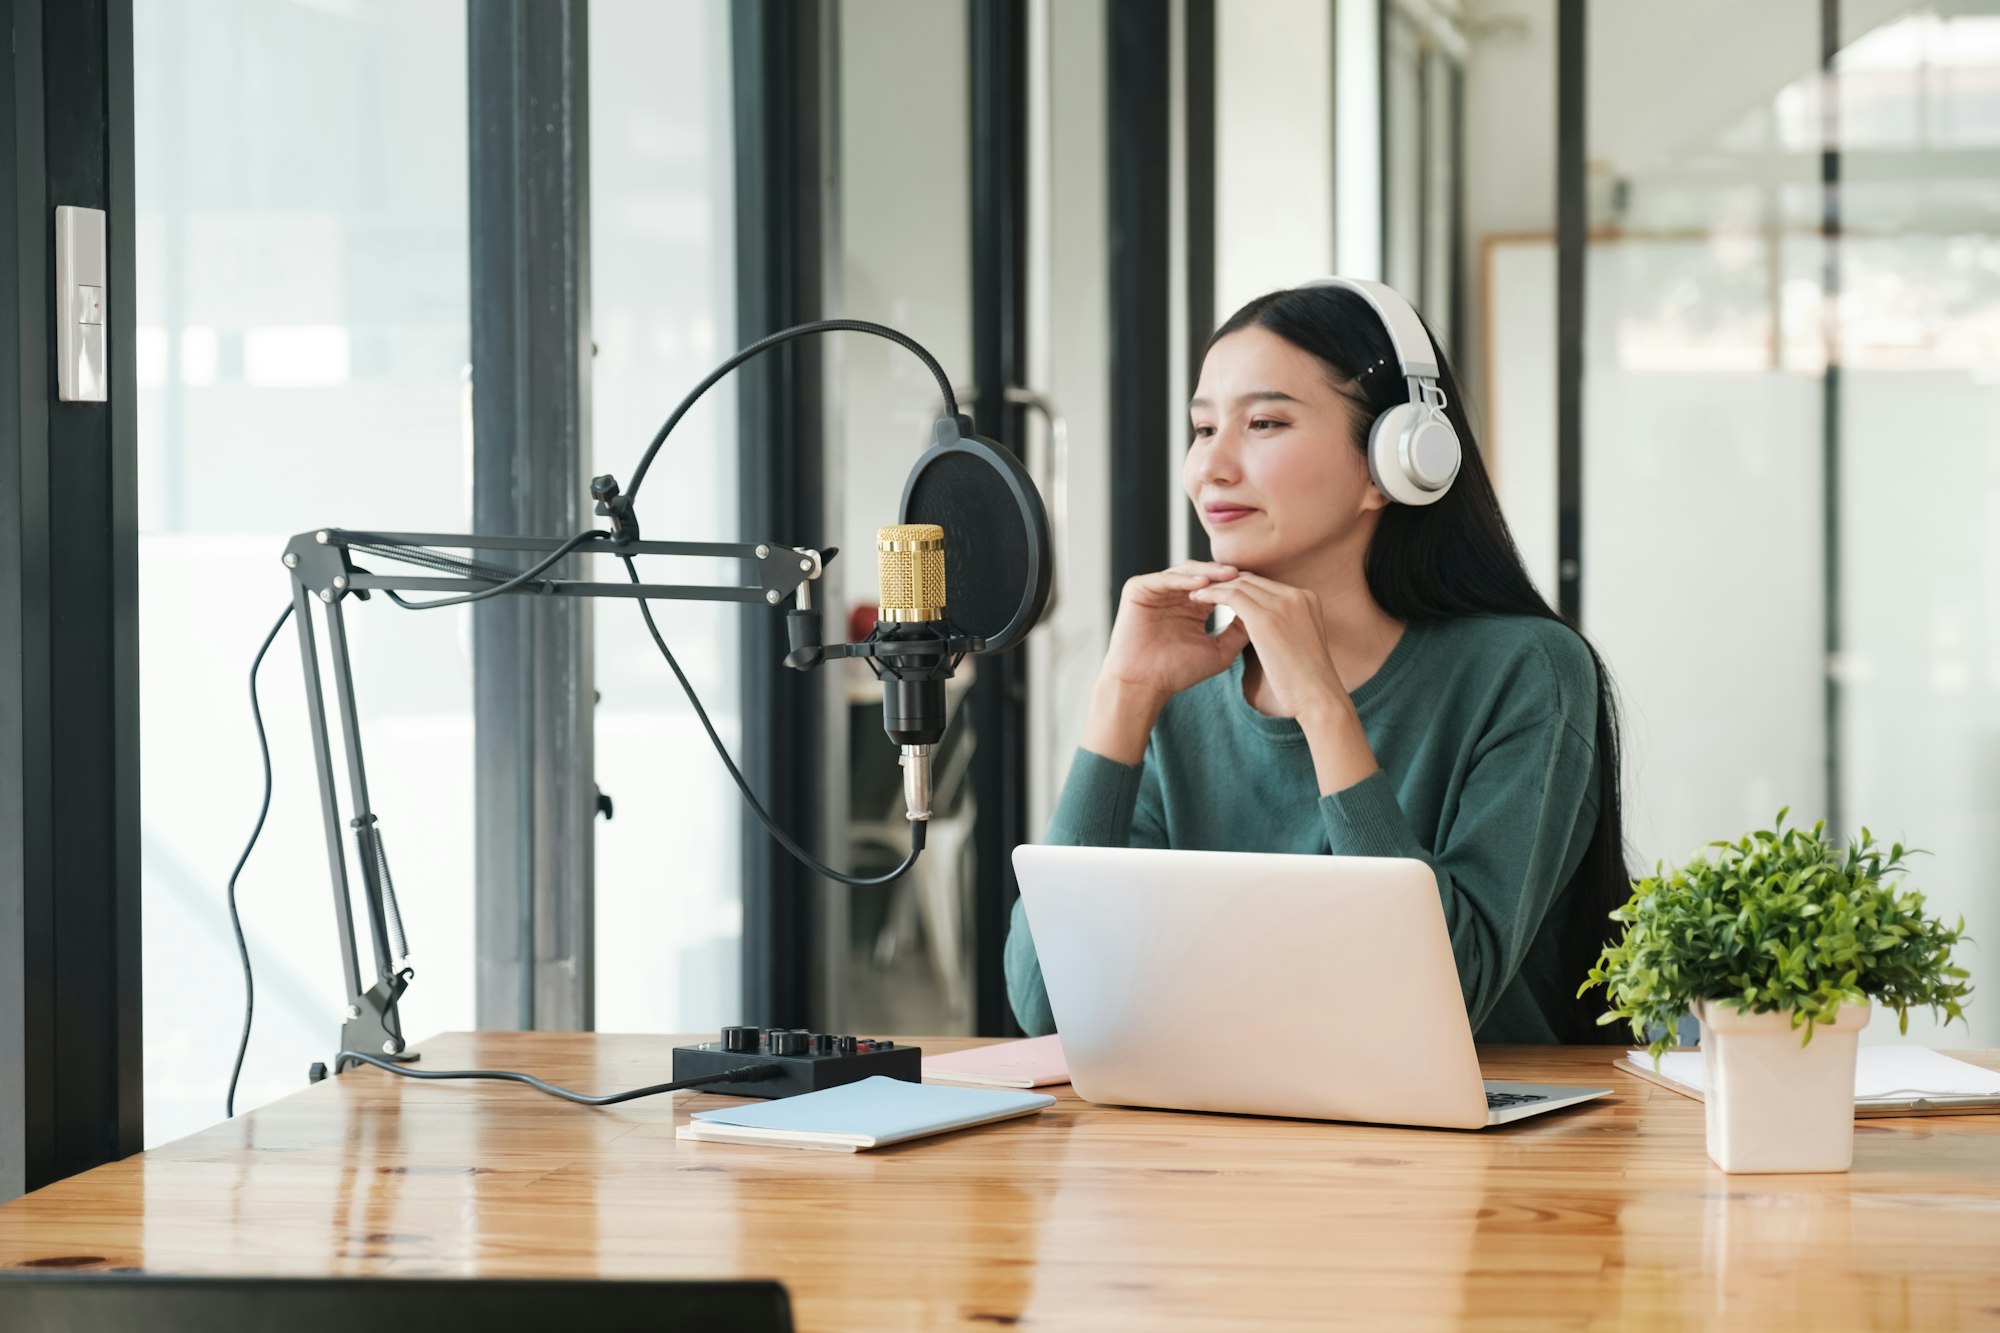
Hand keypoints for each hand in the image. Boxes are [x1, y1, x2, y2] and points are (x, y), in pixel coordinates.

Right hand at [1081, 561, 1250, 762]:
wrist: (1145, 684)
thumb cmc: (1178, 672)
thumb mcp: (1219, 651)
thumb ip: (1239, 632)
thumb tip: (1264, 615)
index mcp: (1194, 606)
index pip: (1218, 586)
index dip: (1237, 585)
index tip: (1259, 586)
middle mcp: (1176, 594)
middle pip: (1204, 574)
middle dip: (1224, 575)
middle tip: (1244, 574)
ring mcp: (1156, 589)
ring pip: (1186, 572)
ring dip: (1207, 573)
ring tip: (1227, 576)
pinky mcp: (1138, 589)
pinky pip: (1164, 579)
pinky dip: (1182, 580)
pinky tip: (1201, 584)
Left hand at [1187, 572, 1350, 727]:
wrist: (1319, 698)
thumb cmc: (1308, 682)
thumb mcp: (1299, 645)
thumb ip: (1285, 629)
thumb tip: (1264, 633)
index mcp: (1307, 600)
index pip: (1266, 584)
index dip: (1241, 586)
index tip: (1222, 594)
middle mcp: (1297, 596)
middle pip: (1253, 579)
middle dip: (1225, 583)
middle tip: (1202, 590)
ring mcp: (1283, 604)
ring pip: (1240, 583)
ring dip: (1214, 587)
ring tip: (1195, 594)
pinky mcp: (1266, 618)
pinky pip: (1231, 596)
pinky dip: (1211, 595)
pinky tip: (1196, 600)